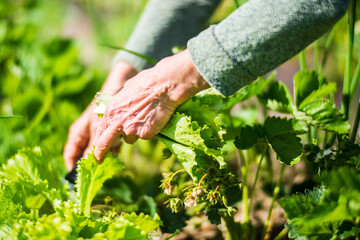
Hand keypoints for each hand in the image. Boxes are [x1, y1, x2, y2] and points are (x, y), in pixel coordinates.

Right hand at [63, 61, 136, 170]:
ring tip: (113, 154)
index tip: (79, 180)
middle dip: (93, 162)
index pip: (70, 155)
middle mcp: (86, 135)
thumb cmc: (102, 107)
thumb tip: (89, 164)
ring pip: (99, 151)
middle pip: (86, 155)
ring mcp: (97, 134)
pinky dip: (115, 148)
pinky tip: (120, 147)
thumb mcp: (96, 128)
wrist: (117, 88)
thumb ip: (93, 146)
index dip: (73, 167)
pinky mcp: (110, 132)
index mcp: (77, 133)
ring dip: (106, 155)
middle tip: (101, 169)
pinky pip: (110, 145)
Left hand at [93, 49, 209, 161]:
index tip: (95, 150)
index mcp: (110, 110)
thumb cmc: (145, 84)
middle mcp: (117, 122)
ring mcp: (131, 130)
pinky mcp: (144, 134)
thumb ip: (119, 106)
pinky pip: (144, 136)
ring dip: (134, 133)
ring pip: (129, 139)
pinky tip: (152, 119)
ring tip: (144, 118)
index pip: (100, 131)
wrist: (162, 87)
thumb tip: (118, 111)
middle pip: (105, 143)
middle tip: (98, 160)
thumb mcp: (124, 93)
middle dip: (100, 153)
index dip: (97, 142)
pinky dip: (147, 131)